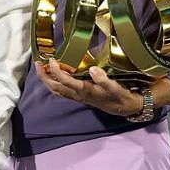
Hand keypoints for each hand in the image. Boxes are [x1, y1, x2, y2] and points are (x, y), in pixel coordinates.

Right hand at [35, 59, 169, 115]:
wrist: (133, 105)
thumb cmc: (111, 94)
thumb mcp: (93, 88)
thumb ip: (80, 79)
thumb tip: (69, 65)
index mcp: (80, 93)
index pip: (57, 87)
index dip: (45, 78)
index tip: (37, 65)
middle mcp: (86, 95)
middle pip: (63, 88)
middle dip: (50, 77)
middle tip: (42, 63)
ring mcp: (99, 94)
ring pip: (79, 88)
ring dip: (67, 78)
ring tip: (58, 64)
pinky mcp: (114, 92)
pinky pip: (107, 86)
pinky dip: (100, 79)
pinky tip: (93, 70)